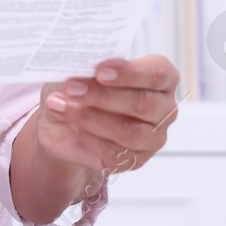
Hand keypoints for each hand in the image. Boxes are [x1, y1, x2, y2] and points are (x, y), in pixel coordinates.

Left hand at [36, 54, 179, 187]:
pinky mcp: (137, 160)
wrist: (66, 116)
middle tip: (71, 87)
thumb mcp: (81, 67)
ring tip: (61, 107)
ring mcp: (153, 137)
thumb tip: (76, 67)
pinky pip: (117, 154)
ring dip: (91, 119)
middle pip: (142, 103)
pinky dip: (91, 140)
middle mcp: (164, 107)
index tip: (99, 70)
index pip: (157, 73)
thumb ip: (85, 65)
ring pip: (129, 131)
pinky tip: (74, 128)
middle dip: (103, 96)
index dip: (129, 72)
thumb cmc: (83, 83)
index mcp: (161, 77)